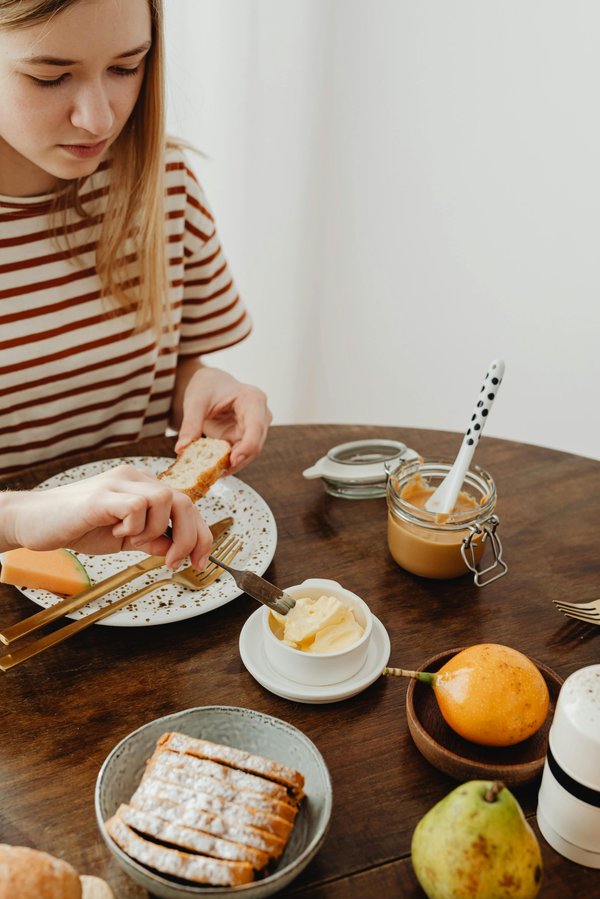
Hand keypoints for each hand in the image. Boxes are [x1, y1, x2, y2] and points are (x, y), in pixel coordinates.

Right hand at [2, 466, 212, 569]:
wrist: (35, 520)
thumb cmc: (78, 526)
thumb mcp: (124, 539)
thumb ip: (151, 539)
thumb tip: (177, 548)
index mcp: (144, 486)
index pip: (187, 505)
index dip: (201, 535)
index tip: (200, 561)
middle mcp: (135, 478)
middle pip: (185, 501)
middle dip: (189, 537)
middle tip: (172, 561)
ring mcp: (119, 482)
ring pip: (165, 499)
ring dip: (154, 530)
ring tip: (129, 539)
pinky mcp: (102, 495)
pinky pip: (138, 506)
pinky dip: (134, 526)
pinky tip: (115, 531)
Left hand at [174, 366, 271, 473]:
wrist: (210, 384)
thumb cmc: (207, 386)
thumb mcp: (195, 401)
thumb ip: (190, 424)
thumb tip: (181, 449)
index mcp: (253, 400)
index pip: (255, 427)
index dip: (247, 447)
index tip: (231, 461)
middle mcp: (260, 415)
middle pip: (254, 445)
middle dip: (236, 461)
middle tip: (214, 473)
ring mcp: (255, 429)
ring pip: (248, 454)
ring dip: (231, 465)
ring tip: (209, 473)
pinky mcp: (246, 439)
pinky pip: (239, 455)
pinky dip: (226, 463)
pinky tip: (211, 470)